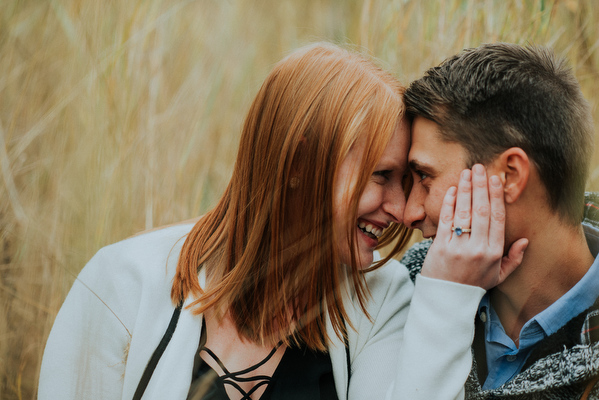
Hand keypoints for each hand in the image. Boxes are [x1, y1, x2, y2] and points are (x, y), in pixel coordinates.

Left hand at [420, 164, 527, 288]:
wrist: (446, 299)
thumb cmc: (473, 285)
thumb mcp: (498, 276)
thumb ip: (513, 259)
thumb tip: (525, 240)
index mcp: (493, 252)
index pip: (498, 219)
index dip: (496, 197)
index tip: (495, 180)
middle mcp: (478, 249)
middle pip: (481, 211)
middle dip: (480, 187)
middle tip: (479, 167)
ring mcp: (458, 247)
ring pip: (464, 213)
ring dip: (465, 190)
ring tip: (466, 173)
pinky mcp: (440, 247)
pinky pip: (445, 221)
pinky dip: (449, 203)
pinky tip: (452, 190)